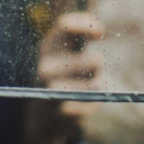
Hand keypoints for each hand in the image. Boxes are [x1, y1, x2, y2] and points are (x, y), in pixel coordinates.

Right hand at [30, 12, 103, 139]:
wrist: (41, 119)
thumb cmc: (60, 78)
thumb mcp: (62, 53)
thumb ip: (79, 36)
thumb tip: (100, 30)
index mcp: (47, 49)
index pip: (65, 25)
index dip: (88, 25)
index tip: (101, 33)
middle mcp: (46, 68)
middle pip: (92, 60)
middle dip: (98, 64)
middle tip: (92, 69)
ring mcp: (53, 90)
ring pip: (97, 83)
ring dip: (98, 83)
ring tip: (86, 87)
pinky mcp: (64, 111)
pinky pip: (94, 101)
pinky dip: (94, 102)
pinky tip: (81, 103)